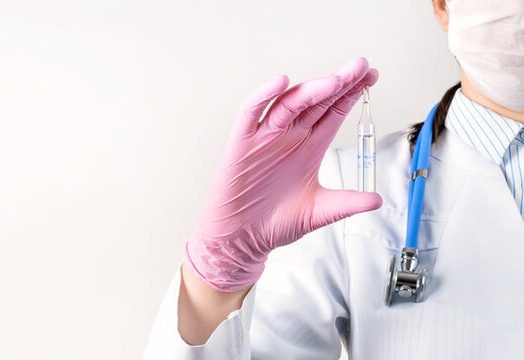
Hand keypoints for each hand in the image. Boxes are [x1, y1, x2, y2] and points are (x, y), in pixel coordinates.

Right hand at [183, 58, 382, 291]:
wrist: (241, 239)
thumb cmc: (274, 223)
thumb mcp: (319, 212)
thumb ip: (347, 203)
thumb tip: (377, 199)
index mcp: (310, 147)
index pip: (335, 112)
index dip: (353, 93)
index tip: (371, 76)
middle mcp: (290, 136)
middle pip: (318, 100)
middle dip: (341, 82)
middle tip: (361, 67)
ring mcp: (265, 136)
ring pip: (290, 103)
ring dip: (312, 89)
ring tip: (335, 80)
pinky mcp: (241, 142)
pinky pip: (251, 112)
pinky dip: (263, 95)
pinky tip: (281, 82)